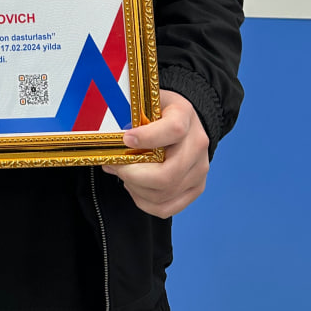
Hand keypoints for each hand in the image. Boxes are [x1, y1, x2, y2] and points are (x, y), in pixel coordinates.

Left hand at [102, 89, 208, 218]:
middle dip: (134, 175)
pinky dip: (145, 202)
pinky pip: (167, 207)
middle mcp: (197, 145)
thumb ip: (130, 119)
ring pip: (164, 194)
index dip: (148, 138)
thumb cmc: (160, 111)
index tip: (126, 139)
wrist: (185, 121)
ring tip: (124, 174)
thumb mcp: (147, 102)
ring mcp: (199, 170)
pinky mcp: (196, 188)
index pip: (173, 130)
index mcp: (184, 115)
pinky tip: (135, 187)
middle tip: (115, 166)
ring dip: (136, 188)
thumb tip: (110, 148)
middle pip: (168, 174)